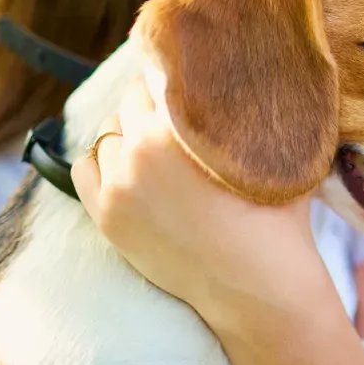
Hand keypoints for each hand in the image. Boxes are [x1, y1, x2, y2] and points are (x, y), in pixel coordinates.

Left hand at [71, 80, 333, 330]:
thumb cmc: (277, 220)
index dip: (179, 74)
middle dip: (155, 104)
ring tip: (159, 147)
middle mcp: (142, 148)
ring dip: (129, 132)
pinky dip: (103, 161)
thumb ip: (256, 110)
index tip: (191, 79)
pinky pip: (85, 167)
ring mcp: (119, 185)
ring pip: (109, 132)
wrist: (257, 291)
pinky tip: (130, 168)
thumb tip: (257, 75)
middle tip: (180, 117)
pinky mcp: (106, 217)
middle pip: (132, 100)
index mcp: (181, 124)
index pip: (162, 73)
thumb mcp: (278, 151)